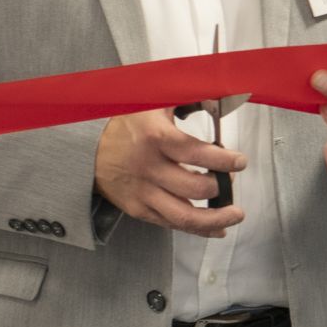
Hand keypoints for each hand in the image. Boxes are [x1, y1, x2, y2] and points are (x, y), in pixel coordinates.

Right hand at [96, 107, 246, 237]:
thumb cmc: (126, 122)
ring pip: (184, 216)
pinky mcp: (137, 208)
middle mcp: (148, 168)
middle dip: (221, 186)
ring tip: (235, 214)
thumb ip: (190, 97)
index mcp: (154, 137)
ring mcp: (142, 192)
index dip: (223, 160)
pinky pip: (172, 224)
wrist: (86, 146)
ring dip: (216, 219)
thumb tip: (222, 97)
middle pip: (195, 187)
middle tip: (230, 179)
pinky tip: (216, 227)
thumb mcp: (155, 101)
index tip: (240, 161)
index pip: (195, 153)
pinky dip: (198, 229)